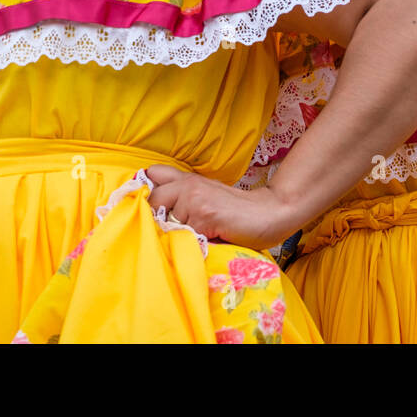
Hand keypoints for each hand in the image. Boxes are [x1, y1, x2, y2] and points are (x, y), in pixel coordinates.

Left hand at [146, 165, 296, 249]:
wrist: (269, 213)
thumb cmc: (237, 212)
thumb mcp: (206, 198)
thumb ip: (184, 200)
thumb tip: (154, 217)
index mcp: (188, 179)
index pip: (152, 175)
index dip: (148, 193)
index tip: (153, 210)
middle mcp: (189, 185)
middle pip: (152, 200)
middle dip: (157, 218)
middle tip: (176, 229)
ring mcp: (195, 198)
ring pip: (166, 221)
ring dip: (176, 232)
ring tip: (198, 234)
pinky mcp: (204, 214)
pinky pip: (184, 233)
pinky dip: (192, 241)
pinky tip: (209, 238)